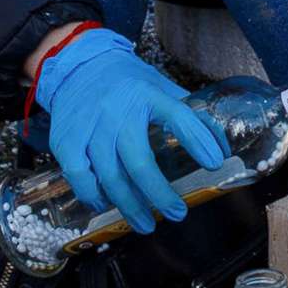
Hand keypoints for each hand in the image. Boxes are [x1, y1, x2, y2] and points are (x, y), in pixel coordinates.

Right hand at [35, 29, 228, 233]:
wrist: (76, 64)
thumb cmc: (126, 82)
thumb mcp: (159, 86)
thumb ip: (186, 113)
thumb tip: (221, 147)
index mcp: (147, 94)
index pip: (178, 116)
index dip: (197, 140)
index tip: (214, 163)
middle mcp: (118, 110)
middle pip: (140, 161)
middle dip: (159, 194)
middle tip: (177, 213)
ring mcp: (90, 126)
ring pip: (110, 176)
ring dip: (129, 205)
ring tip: (145, 223)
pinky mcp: (66, 138)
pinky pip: (79, 176)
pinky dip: (92, 195)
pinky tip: (104, 204)